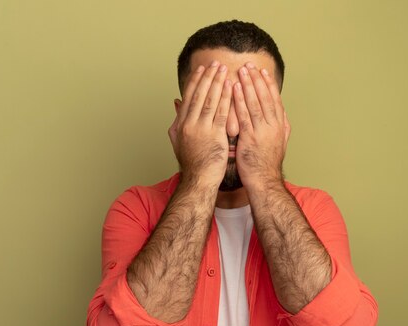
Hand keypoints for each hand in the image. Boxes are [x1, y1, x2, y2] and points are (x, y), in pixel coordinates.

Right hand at [168, 61, 232, 186]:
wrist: (198, 180)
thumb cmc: (193, 163)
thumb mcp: (178, 140)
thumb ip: (177, 120)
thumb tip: (176, 102)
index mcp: (181, 124)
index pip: (188, 97)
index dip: (195, 81)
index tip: (201, 69)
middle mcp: (189, 124)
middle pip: (198, 95)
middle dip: (207, 77)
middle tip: (214, 62)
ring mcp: (201, 130)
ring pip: (209, 100)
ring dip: (217, 83)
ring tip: (224, 69)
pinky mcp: (214, 136)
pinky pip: (221, 112)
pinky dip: (226, 98)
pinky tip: (231, 87)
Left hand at [232, 62, 290, 188]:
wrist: (265, 181)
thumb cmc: (267, 164)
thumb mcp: (280, 143)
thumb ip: (281, 126)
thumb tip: (282, 113)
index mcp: (280, 126)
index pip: (275, 100)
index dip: (269, 85)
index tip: (263, 71)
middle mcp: (273, 126)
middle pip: (265, 97)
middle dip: (257, 80)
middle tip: (250, 65)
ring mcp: (262, 131)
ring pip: (256, 103)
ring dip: (249, 85)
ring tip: (242, 71)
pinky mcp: (250, 138)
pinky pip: (244, 115)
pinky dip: (240, 101)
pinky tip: (235, 89)